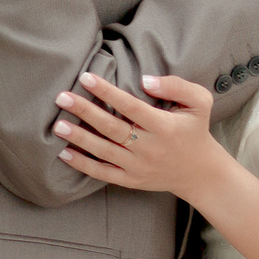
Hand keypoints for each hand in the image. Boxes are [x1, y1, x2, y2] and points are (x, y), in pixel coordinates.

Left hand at [52, 72, 228, 197]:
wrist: (200, 173)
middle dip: (85, 111)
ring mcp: (138, 166)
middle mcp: (149, 147)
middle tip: (62, 97)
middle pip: (112, 128)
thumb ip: (176, 86)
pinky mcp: (131, 180)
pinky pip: (103, 173)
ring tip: (58, 125)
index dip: (107, 92)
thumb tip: (145, 80)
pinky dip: (83, 164)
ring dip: (79, 138)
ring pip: (104, 151)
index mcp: (164, 126)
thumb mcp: (200, 102)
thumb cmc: (196, 131)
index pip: (130, 106)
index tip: (86, 78)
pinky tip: (64, 153)